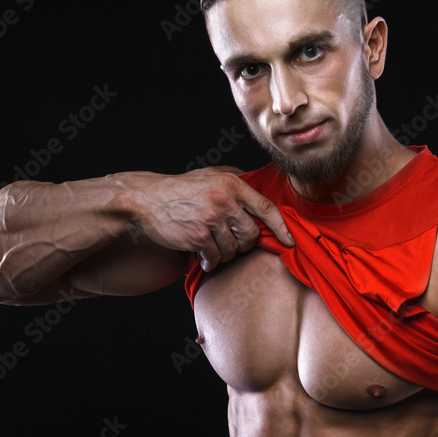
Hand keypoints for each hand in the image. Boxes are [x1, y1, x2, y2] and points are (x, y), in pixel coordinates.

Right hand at [129, 166, 293, 269]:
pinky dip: (211, 261)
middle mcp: (224, 200)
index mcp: (231, 183)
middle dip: (245, 243)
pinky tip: (204, 258)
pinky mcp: (198, 236)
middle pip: (251, 234)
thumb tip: (262, 192)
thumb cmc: (181, 189)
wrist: (147, 200)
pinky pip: (216, 257)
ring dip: (225, 253)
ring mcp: (211, 218)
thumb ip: (236, 181)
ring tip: (212, 247)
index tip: (290, 240)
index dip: (281, 227)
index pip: (266, 207)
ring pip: (233, 248)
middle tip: (232, 243)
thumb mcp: (211, 175)